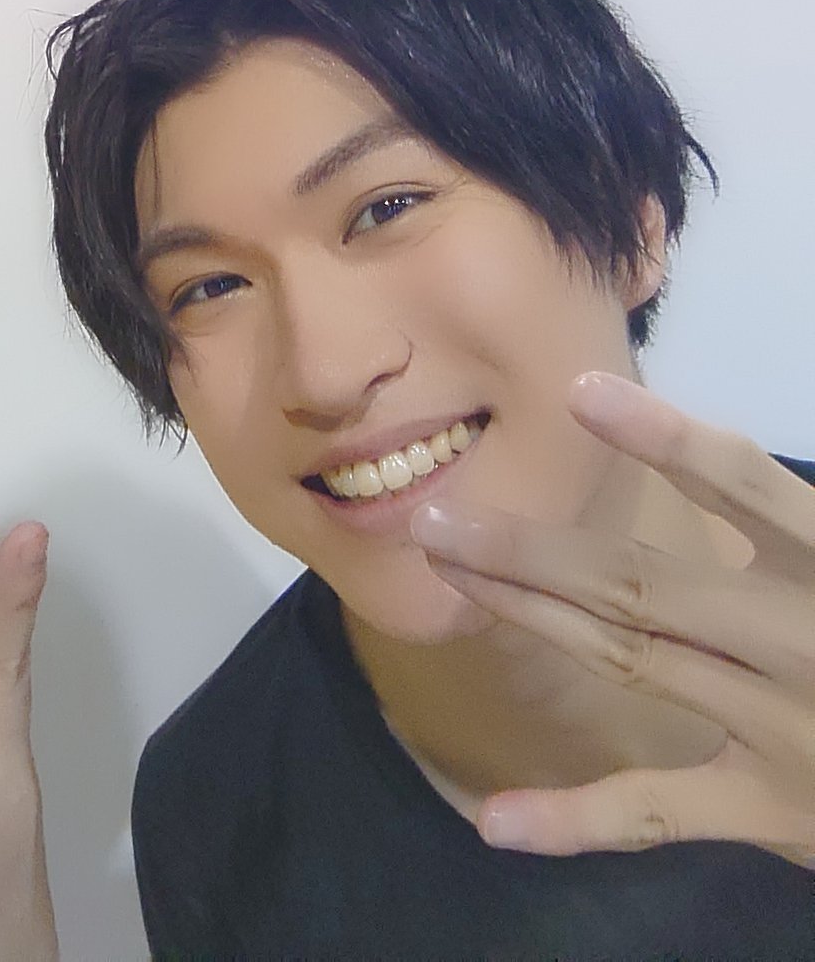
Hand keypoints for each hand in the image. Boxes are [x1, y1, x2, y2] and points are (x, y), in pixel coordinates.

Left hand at [410, 372, 814, 866]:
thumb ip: (788, 514)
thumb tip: (719, 450)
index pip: (743, 485)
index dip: (663, 439)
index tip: (579, 393)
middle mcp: (799, 640)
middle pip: (639, 583)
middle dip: (530, 548)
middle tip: (436, 517)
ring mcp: (779, 728)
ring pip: (626, 660)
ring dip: (528, 615)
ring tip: (449, 570)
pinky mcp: (769, 809)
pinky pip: (660, 812)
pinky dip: (577, 820)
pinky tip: (496, 820)